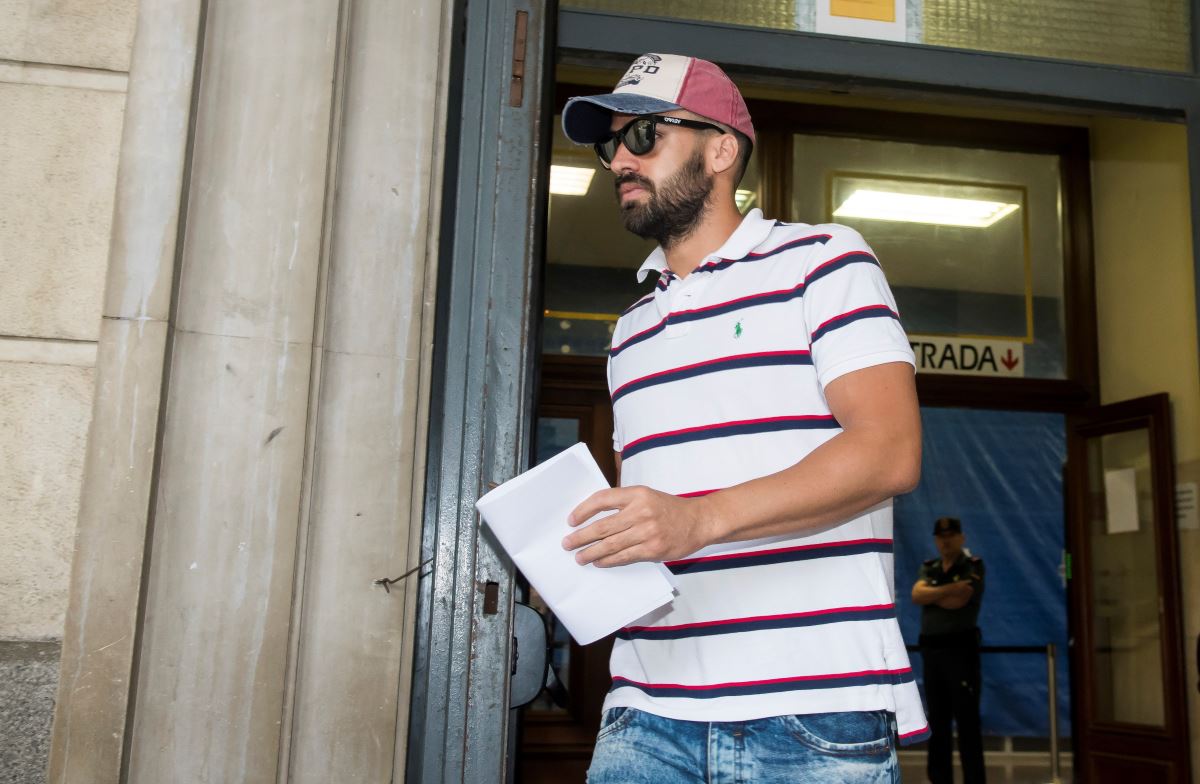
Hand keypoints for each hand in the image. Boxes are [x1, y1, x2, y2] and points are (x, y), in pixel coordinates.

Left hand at [562, 485, 713, 566]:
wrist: (698, 520)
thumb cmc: (669, 508)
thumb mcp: (646, 495)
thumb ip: (623, 502)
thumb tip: (593, 517)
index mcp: (637, 494)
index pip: (602, 499)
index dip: (583, 510)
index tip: (571, 520)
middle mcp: (641, 511)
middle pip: (603, 526)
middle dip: (582, 536)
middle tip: (567, 543)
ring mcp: (648, 531)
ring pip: (611, 544)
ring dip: (591, 552)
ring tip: (579, 557)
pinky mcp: (653, 549)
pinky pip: (625, 556)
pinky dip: (609, 560)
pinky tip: (599, 562)